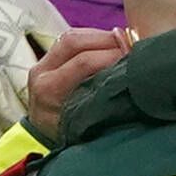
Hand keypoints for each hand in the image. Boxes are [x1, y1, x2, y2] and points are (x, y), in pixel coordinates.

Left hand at [24, 26, 128, 142]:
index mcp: (49, 92)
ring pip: (71, 36)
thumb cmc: (73, 137)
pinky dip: (93, 38)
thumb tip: (130, 76)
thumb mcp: (87, 127)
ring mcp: (41, 65)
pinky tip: (110, 44)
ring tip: (124, 43)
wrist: (48, 139)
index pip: (82, 62)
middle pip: (73, 42)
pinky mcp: (46, 60)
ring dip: (100, 36)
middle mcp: (40, 75)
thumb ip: (103, 103)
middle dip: (107, 40)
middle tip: (132, 46)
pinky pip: (70, 40)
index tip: (135, 58)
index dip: (112, 55)